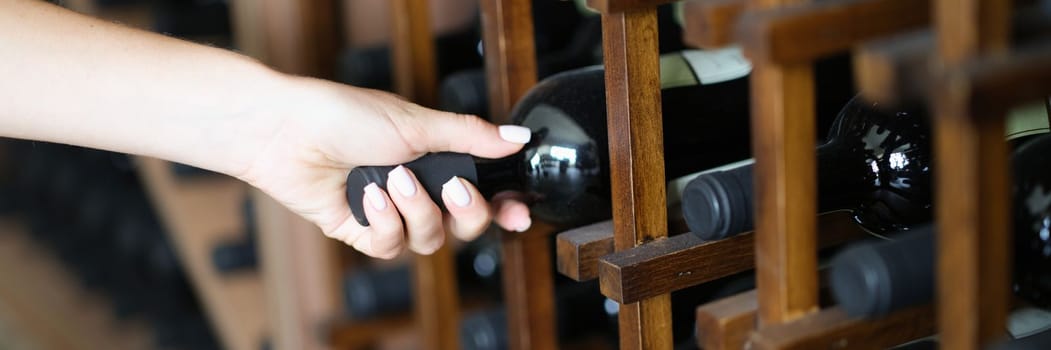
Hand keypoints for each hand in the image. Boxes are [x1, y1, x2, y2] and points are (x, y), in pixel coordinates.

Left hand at [234, 76, 531, 258]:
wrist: (287, 132)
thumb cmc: (346, 116)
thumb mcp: (418, 123)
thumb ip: (471, 136)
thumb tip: (518, 137)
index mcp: (436, 159)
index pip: (483, 192)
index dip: (505, 208)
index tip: (520, 213)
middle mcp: (418, 189)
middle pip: (465, 225)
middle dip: (467, 211)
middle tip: (454, 188)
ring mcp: (392, 213)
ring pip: (430, 238)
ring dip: (417, 210)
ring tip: (394, 179)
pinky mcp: (363, 231)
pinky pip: (391, 245)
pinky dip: (386, 222)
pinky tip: (369, 195)